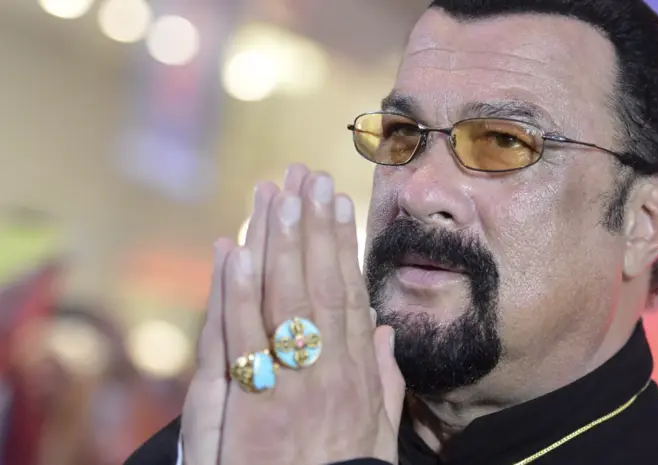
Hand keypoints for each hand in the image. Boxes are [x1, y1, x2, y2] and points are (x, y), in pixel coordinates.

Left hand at [180, 165, 404, 464]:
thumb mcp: (381, 432)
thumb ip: (386, 383)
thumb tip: (387, 336)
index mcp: (360, 374)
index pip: (350, 294)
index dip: (343, 245)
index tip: (339, 204)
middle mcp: (331, 369)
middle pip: (320, 284)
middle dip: (313, 226)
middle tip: (306, 176)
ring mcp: (294, 384)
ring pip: (285, 299)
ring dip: (280, 242)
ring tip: (276, 193)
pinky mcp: (256, 405)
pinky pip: (244, 339)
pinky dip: (237, 292)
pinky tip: (234, 250)